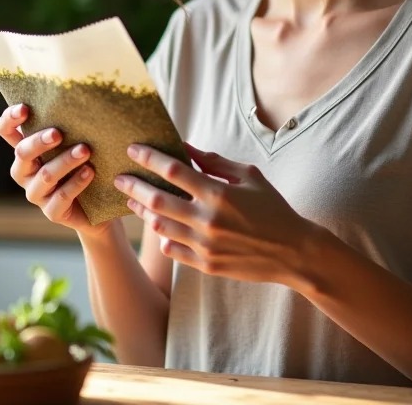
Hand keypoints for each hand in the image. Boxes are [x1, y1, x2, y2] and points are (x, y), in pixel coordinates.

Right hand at [0, 104, 111, 238]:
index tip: (25, 108)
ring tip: (85, 150)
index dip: (9, 120)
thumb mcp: (75, 143)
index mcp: (27, 151)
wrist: (98, 208)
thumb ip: (70, 126)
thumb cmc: (85, 165)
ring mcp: (37, 194)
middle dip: (39, 142)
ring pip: (45, 175)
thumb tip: (82, 96)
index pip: (6, 132)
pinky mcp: (52, 212)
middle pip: (22, 153)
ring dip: (65, 161)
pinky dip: (76, 183)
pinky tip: (90, 172)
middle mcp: (26, 172)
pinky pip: (61, 197)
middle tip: (58, 133)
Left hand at [114, 143, 316, 285]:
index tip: (133, 149)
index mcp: (218, 193)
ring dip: (143, 211)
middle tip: (119, 177)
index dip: (149, 157)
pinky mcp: (206, 264)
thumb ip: (216, 162)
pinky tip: (158, 226)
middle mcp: (207, 219)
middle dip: (134, 185)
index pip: (173, 170)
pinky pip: (173, 249)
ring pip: (160, 226)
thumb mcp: (249, 176)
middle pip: (157, 199)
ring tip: (133, 201)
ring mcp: (205, 245)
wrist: (293, 251)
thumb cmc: (273, 207)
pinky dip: (162, 237)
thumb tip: (187, 148)